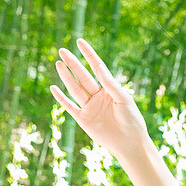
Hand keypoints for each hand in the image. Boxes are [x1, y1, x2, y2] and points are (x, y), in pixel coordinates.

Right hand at [50, 39, 150, 159]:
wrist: (130, 143)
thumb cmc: (132, 120)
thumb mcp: (124, 100)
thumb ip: (111, 85)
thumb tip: (100, 67)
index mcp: (110, 89)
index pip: (97, 68)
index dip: (89, 55)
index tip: (80, 42)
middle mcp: (98, 96)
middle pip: (83, 77)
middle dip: (73, 63)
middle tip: (62, 50)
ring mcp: (90, 107)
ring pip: (75, 89)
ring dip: (66, 77)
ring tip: (58, 63)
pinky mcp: (84, 120)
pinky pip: (70, 107)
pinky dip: (61, 98)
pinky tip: (53, 87)